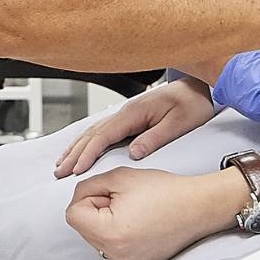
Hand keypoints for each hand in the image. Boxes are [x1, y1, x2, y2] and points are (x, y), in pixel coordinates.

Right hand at [55, 78, 216, 178]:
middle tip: (58, 171)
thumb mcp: (179, 124)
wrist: (200, 88)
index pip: (103, 135)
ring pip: (94, 131)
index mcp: (134, 113)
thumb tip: (134, 153)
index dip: (88, 153)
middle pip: (92, 134)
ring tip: (61, 163)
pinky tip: (81, 148)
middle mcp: (126, 112)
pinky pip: (102, 130)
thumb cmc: (192, 104)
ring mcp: (126, 113)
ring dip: (76, 147)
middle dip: (74, 153)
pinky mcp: (130, 117)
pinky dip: (88, 141)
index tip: (76, 169)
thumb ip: (155, 138)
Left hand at [65, 167, 240, 259]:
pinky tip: (139, 224)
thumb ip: (88, 187)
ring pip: (96, 239)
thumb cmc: (164, 190)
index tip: (107, 192)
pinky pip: (113, 249)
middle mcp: (117, 255)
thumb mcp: (118, 177)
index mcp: (111, 233)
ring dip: (105, 223)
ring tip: (133, 211)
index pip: (73, 215)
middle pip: (83, 229)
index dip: (87, 197)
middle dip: (96, 211)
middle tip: (123, 200)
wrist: (197, 207)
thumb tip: (77, 199)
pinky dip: (119, 235)